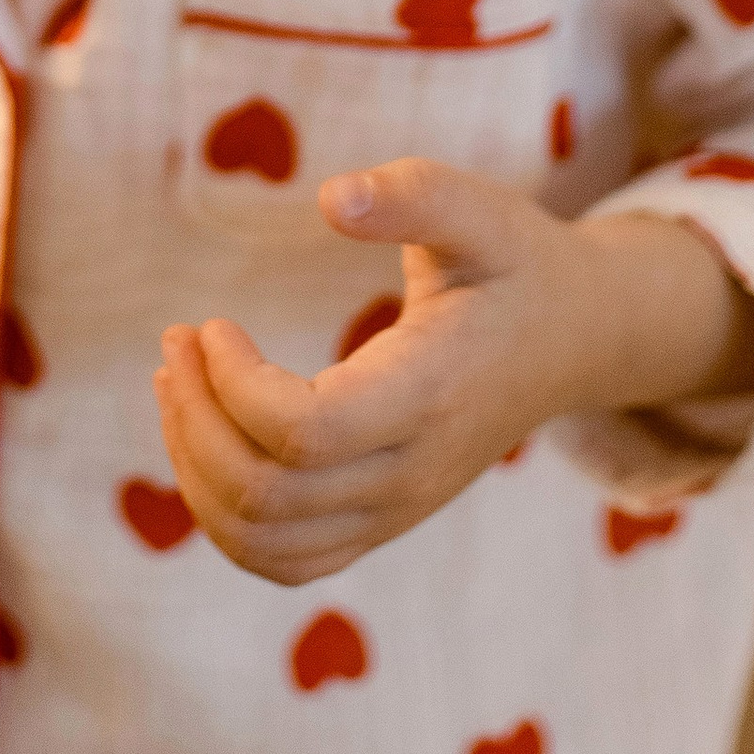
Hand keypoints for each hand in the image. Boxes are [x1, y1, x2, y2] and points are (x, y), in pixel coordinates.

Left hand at [153, 160, 753, 587]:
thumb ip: (412, 195)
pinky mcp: (381, 521)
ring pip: (264, 542)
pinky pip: (282, 559)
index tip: (211, 322)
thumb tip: (331, 198)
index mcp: (429, 396)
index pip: (303, 434)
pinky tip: (203, 437)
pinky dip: (223, 516)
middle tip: (177, 343)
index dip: (233, 385)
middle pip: (267, 497)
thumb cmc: (516, 265)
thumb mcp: (479, 212)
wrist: (576, 340)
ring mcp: (397, 510)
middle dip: (195, 421)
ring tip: (176, 385)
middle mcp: (411, 472)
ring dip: (196, 471)